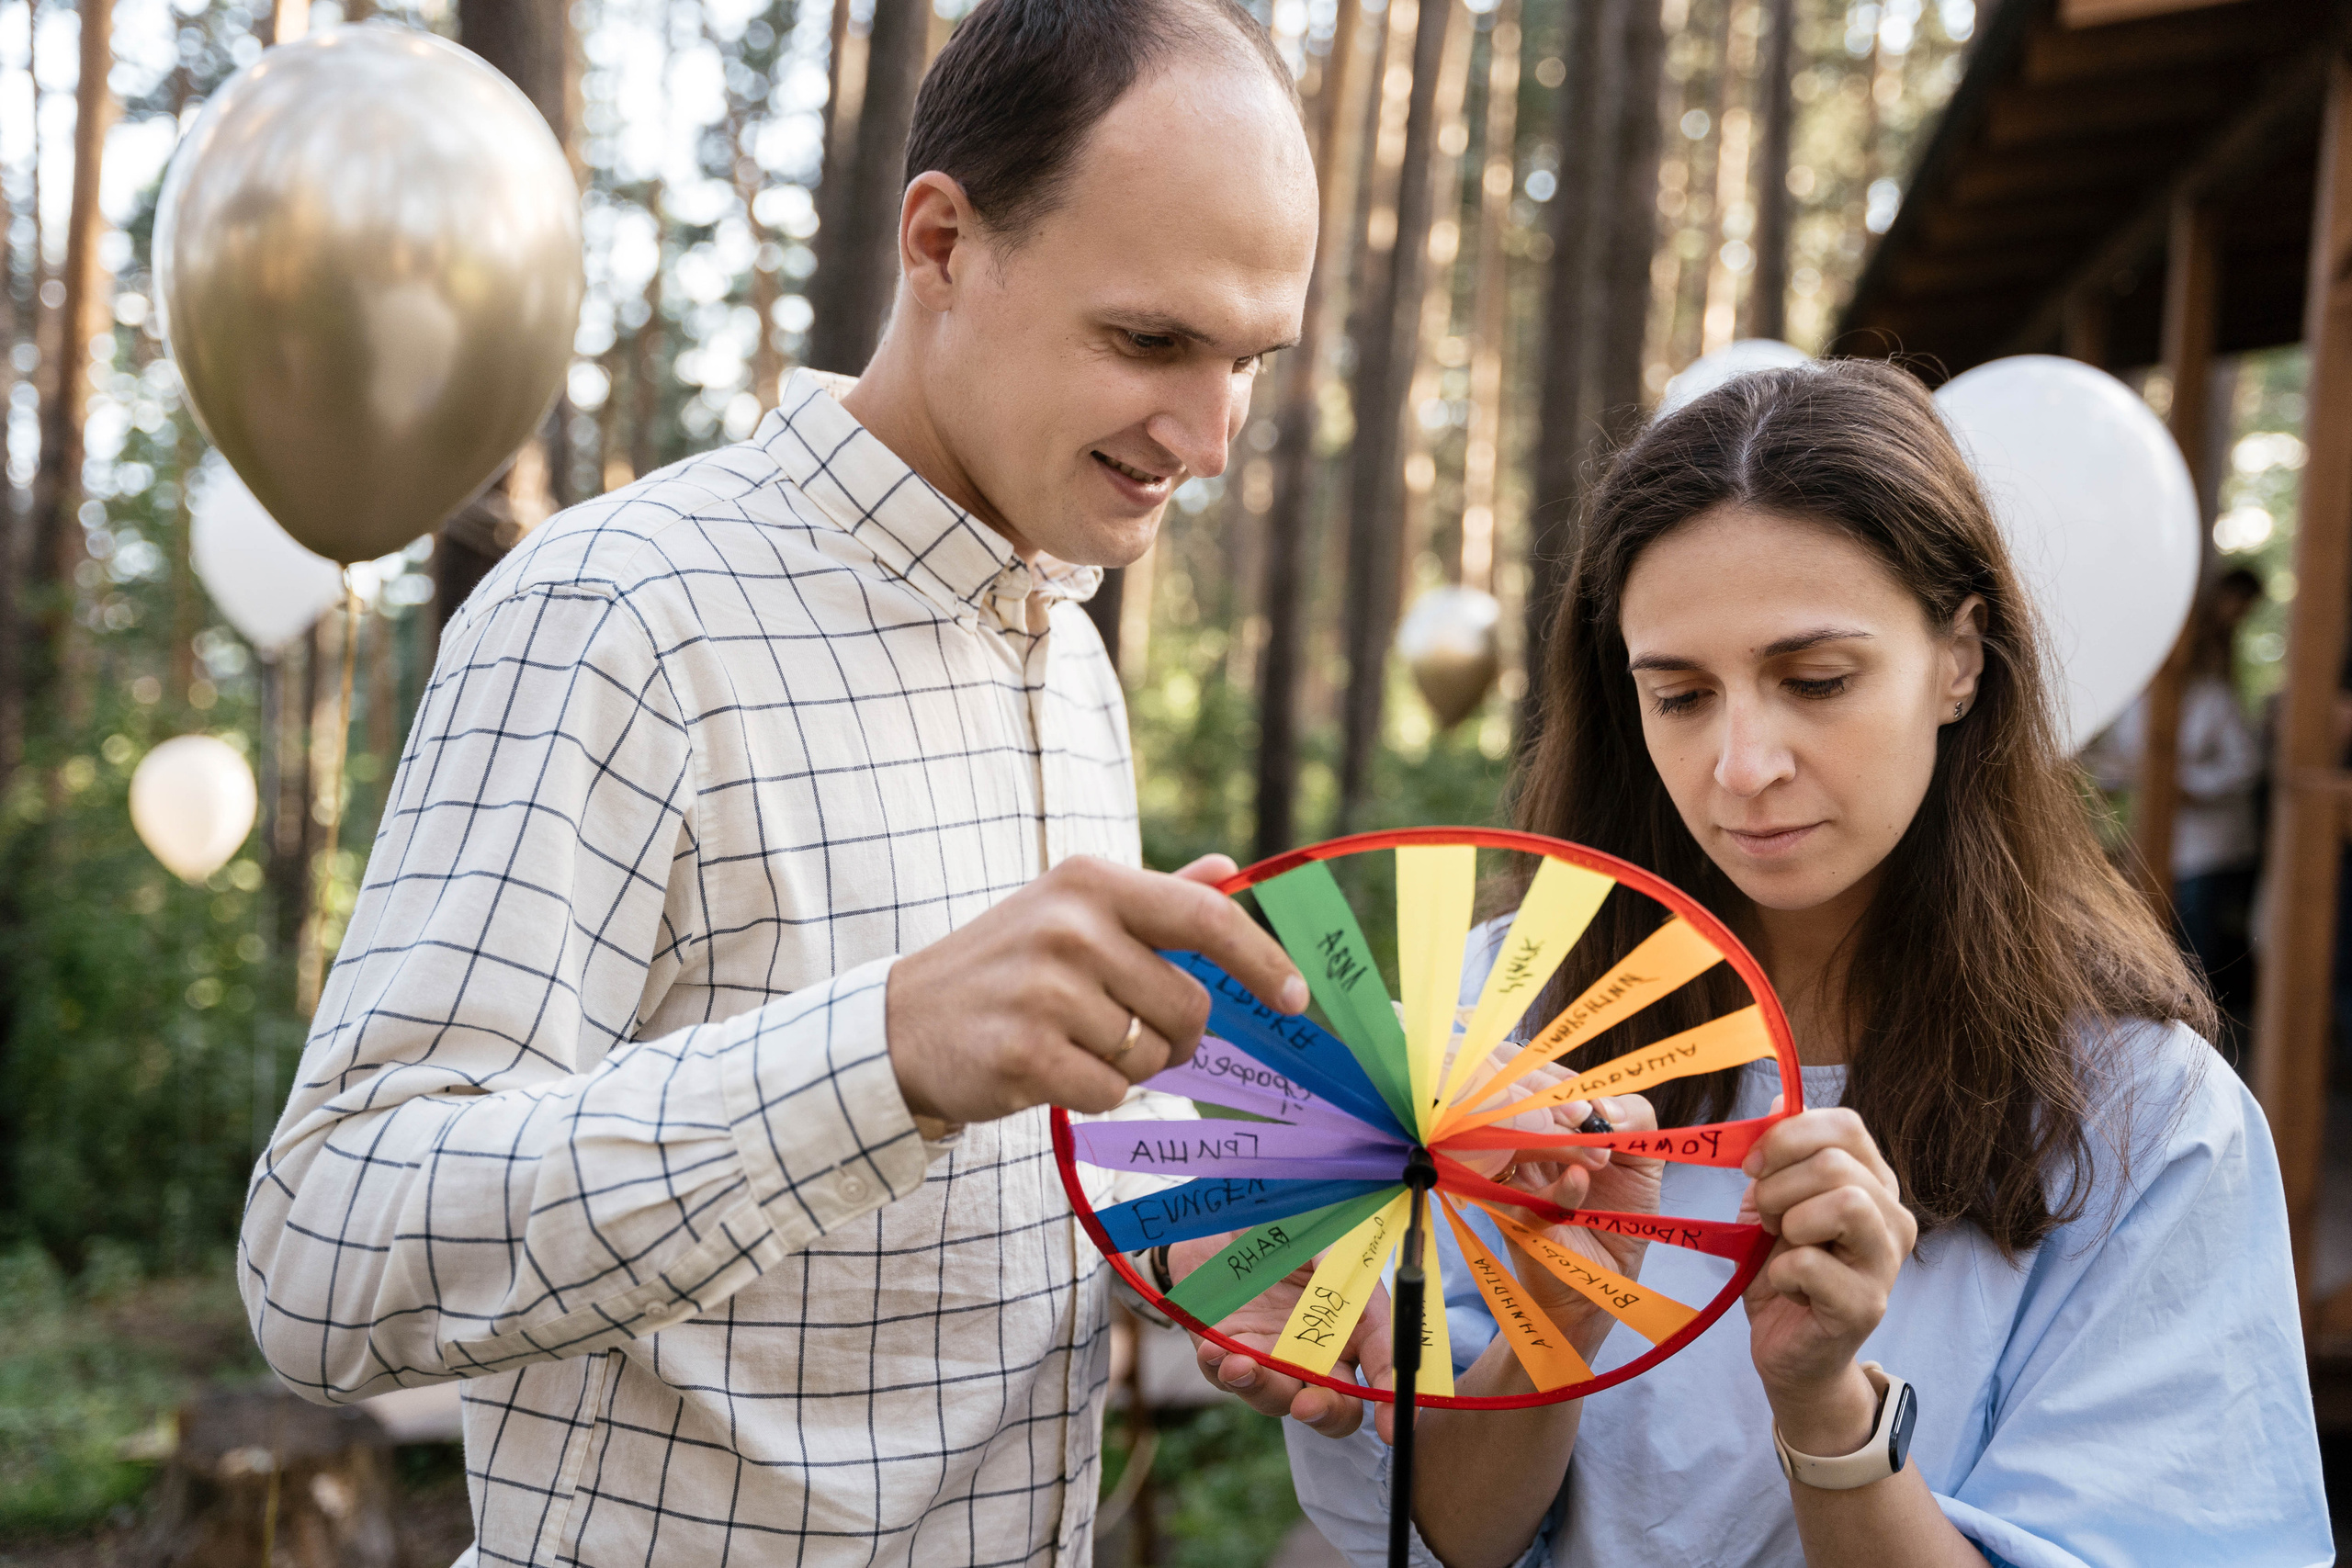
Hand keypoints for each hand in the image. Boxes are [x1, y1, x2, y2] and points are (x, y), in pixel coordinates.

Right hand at [885, 854, 1305, 1123]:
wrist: (901, 1023)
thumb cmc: (1004, 968)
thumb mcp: (1069, 911)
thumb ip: (1156, 897)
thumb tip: (1229, 870)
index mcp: (1090, 883)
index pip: (1205, 918)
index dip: (1260, 960)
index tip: (1295, 997)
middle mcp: (1072, 927)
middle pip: (1188, 1006)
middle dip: (1174, 1036)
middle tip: (1128, 1033)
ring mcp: (1046, 990)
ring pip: (1150, 1057)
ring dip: (1124, 1067)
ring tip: (1066, 1042)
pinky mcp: (1025, 1052)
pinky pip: (1110, 1094)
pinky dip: (1090, 1095)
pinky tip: (1047, 1070)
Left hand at [1176, 1233, 1395, 1438]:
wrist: (1226, 1209)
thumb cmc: (1287, 1225)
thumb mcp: (1327, 1242)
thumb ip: (1346, 1277)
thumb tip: (1368, 1317)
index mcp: (1352, 1330)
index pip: (1380, 1378)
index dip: (1393, 1406)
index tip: (1394, 1427)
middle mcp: (1314, 1354)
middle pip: (1333, 1409)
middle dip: (1324, 1413)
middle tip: (1308, 1405)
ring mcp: (1270, 1357)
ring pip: (1275, 1398)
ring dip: (1261, 1388)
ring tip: (1242, 1365)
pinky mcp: (1224, 1350)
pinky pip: (1223, 1375)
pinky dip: (1220, 1367)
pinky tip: (1216, 1348)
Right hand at [1482, 1095, 1662, 1351]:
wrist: (1607, 1279)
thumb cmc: (1619, 1212)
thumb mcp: (1641, 1158)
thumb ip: (1635, 1117)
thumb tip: (1606, 1107)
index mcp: (1544, 1122)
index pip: (1532, 1080)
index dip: (1555, 1077)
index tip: (1591, 1092)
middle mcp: (1517, 1145)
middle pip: (1513, 1103)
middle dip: (1554, 1101)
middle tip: (1594, 1115)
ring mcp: (1509, 1183)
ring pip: (1514, 1144)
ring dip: (1558, 1141)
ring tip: (1599, 1154)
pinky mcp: (1514, 1222)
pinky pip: (1528, 1200)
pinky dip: (1560, 1189)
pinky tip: (1580, 1181)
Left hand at [1737, 1100, 1915, 1453]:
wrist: (1790, 1353)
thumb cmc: (1783, 1273)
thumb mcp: (1773, 1204)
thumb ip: (1778, 1156)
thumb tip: (1779, 1098)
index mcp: (1873, 1183)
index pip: (1846, 1125)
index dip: (1788, 1136)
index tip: (1752, 1165)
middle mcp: (1894, 1217)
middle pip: (1838, 1163)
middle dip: (1779, 1185)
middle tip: (1766, 1217)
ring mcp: (1887, 1263)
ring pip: (1845, 1203)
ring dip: (1788, 1220)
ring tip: (1780, 1244)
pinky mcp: (1867, 1305)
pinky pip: (1812, 1262)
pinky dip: (1780, 1271)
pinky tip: (1785, 1287)